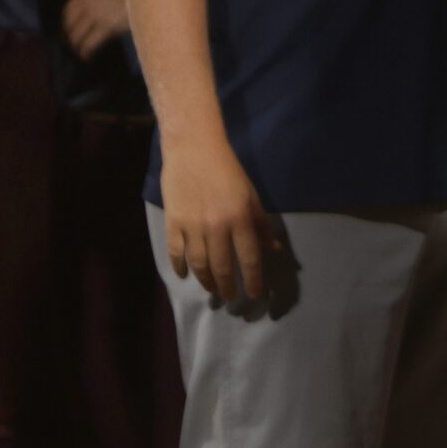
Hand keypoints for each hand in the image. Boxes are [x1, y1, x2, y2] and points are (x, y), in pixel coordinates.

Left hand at [62, 0, 131, 59]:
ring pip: (77, 35)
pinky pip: (88, 43)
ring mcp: (94, 13)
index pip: (67, 11)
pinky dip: (85, 52)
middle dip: (70, 38)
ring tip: (80, 54)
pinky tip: (86, 57)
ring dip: (77, 47)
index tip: (68, 34)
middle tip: (72, 47)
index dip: (66, 25)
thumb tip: (86, 21)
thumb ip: (94, 1)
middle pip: (69, 24)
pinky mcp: (105, 26)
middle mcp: (85, 0)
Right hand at [160, 133, 281, 304]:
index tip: (255, 295)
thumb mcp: (252, 196)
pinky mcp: (174, 221)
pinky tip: (185, 275)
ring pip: (199, 264)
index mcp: (240, 219)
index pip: (249, 259)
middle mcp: (217, 226)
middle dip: (228, 287)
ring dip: (206, 281)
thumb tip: (273, 250)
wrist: (194, 150)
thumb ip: (261, 225)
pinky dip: (180, 267)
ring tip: (212, 289)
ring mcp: (193, 225)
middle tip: (231, 298)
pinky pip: (176, 252)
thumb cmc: (228, 172)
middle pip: (222, 267)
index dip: (253, 281)